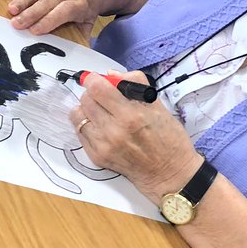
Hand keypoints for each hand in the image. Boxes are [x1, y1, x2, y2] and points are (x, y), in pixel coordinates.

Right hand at [3, 0, 101, 35]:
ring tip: (11, 9)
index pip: (61, 12)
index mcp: (78, 3)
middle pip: (46, 2)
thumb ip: (82, 38)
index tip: (34, 31)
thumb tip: (78, 57)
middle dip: (30, 14)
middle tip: (16, 24)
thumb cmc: (85, 7)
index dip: (48, 21)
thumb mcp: (88, 23)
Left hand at [72, 73, 201, 203]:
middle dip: (93, 93)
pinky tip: (101, 127)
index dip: (94, 79)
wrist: (169, 173)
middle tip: (104, 97)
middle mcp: (114, 130)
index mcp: (131, 114)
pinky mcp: (97, 157)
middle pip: (85, 99)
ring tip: (101, 113)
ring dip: (87, 109)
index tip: (98, 80)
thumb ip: (134, 83)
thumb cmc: (168, 138)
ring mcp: (103, 146)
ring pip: (78, 115)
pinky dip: (87, 126)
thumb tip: (110, 74)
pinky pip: (80, 133)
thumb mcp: (158, 105)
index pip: (97, 88)